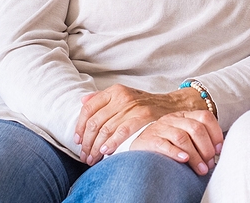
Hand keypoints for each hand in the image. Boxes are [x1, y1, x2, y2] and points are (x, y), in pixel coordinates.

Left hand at [74, 84, 204, 164]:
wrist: (172, 105)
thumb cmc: (144, 105)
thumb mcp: (123, 96)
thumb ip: (102, 98)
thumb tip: (82, 101)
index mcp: (114, 91)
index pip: (89, 109)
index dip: (80, 127)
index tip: (78, 141)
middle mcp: (122, 96)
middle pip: (95, 122)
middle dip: (87, 142)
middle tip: (85, 155)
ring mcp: (133, 106)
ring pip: (106, 129)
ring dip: (96, 147)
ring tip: (93, 158)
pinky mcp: (143, 116)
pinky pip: (122, 131)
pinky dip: (112, 143)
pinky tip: (106, 152)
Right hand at [131, 111, 223, 175]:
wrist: (140, 149)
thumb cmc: (168, 146)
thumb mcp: (184, 138)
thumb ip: (199, 140)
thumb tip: (218, 152)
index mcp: (184, 116)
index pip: (205, 116)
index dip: (215, 133)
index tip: (219, 150)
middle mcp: (173, 119)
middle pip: (195, 128)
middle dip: (206, 148)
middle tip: (209, 164)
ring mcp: (160, 128)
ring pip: (182, 137)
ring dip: (195, 155)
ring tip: (201, 170)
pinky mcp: (148, 140)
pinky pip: (163, 144)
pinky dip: (175, 152)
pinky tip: (184, 159)